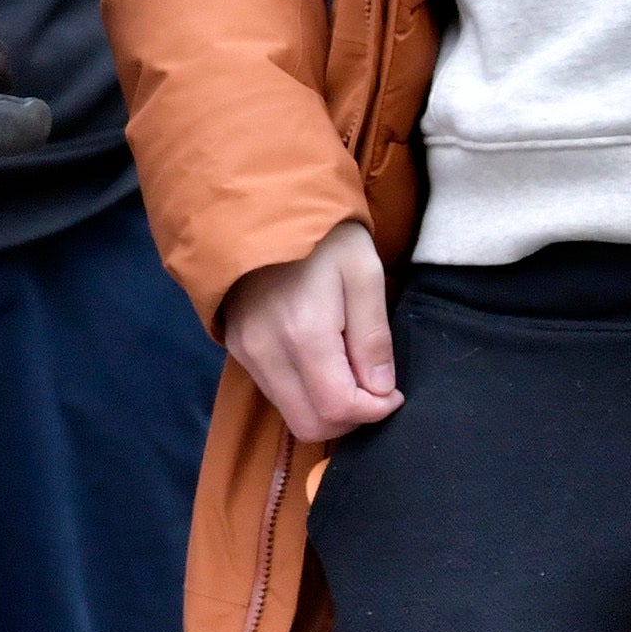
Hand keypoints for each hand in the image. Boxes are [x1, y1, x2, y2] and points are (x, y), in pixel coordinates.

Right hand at [220, 220, 400, 443]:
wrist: (260, 206)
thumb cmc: (322, 236)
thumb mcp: (364, 274)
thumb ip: (373, 338)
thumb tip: (381, 391)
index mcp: (303, 333)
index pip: (338, 408)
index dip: (375, 411)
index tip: (393, 391)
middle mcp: (266, 352)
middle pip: (310, 425)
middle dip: (350, 418)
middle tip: (372, 387)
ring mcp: (245, 351)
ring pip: (291, 413)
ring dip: (327, 407)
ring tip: (348, 368)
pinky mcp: (237, 348)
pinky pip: (276, 392)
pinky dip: (305, 392)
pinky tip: (321, 360)